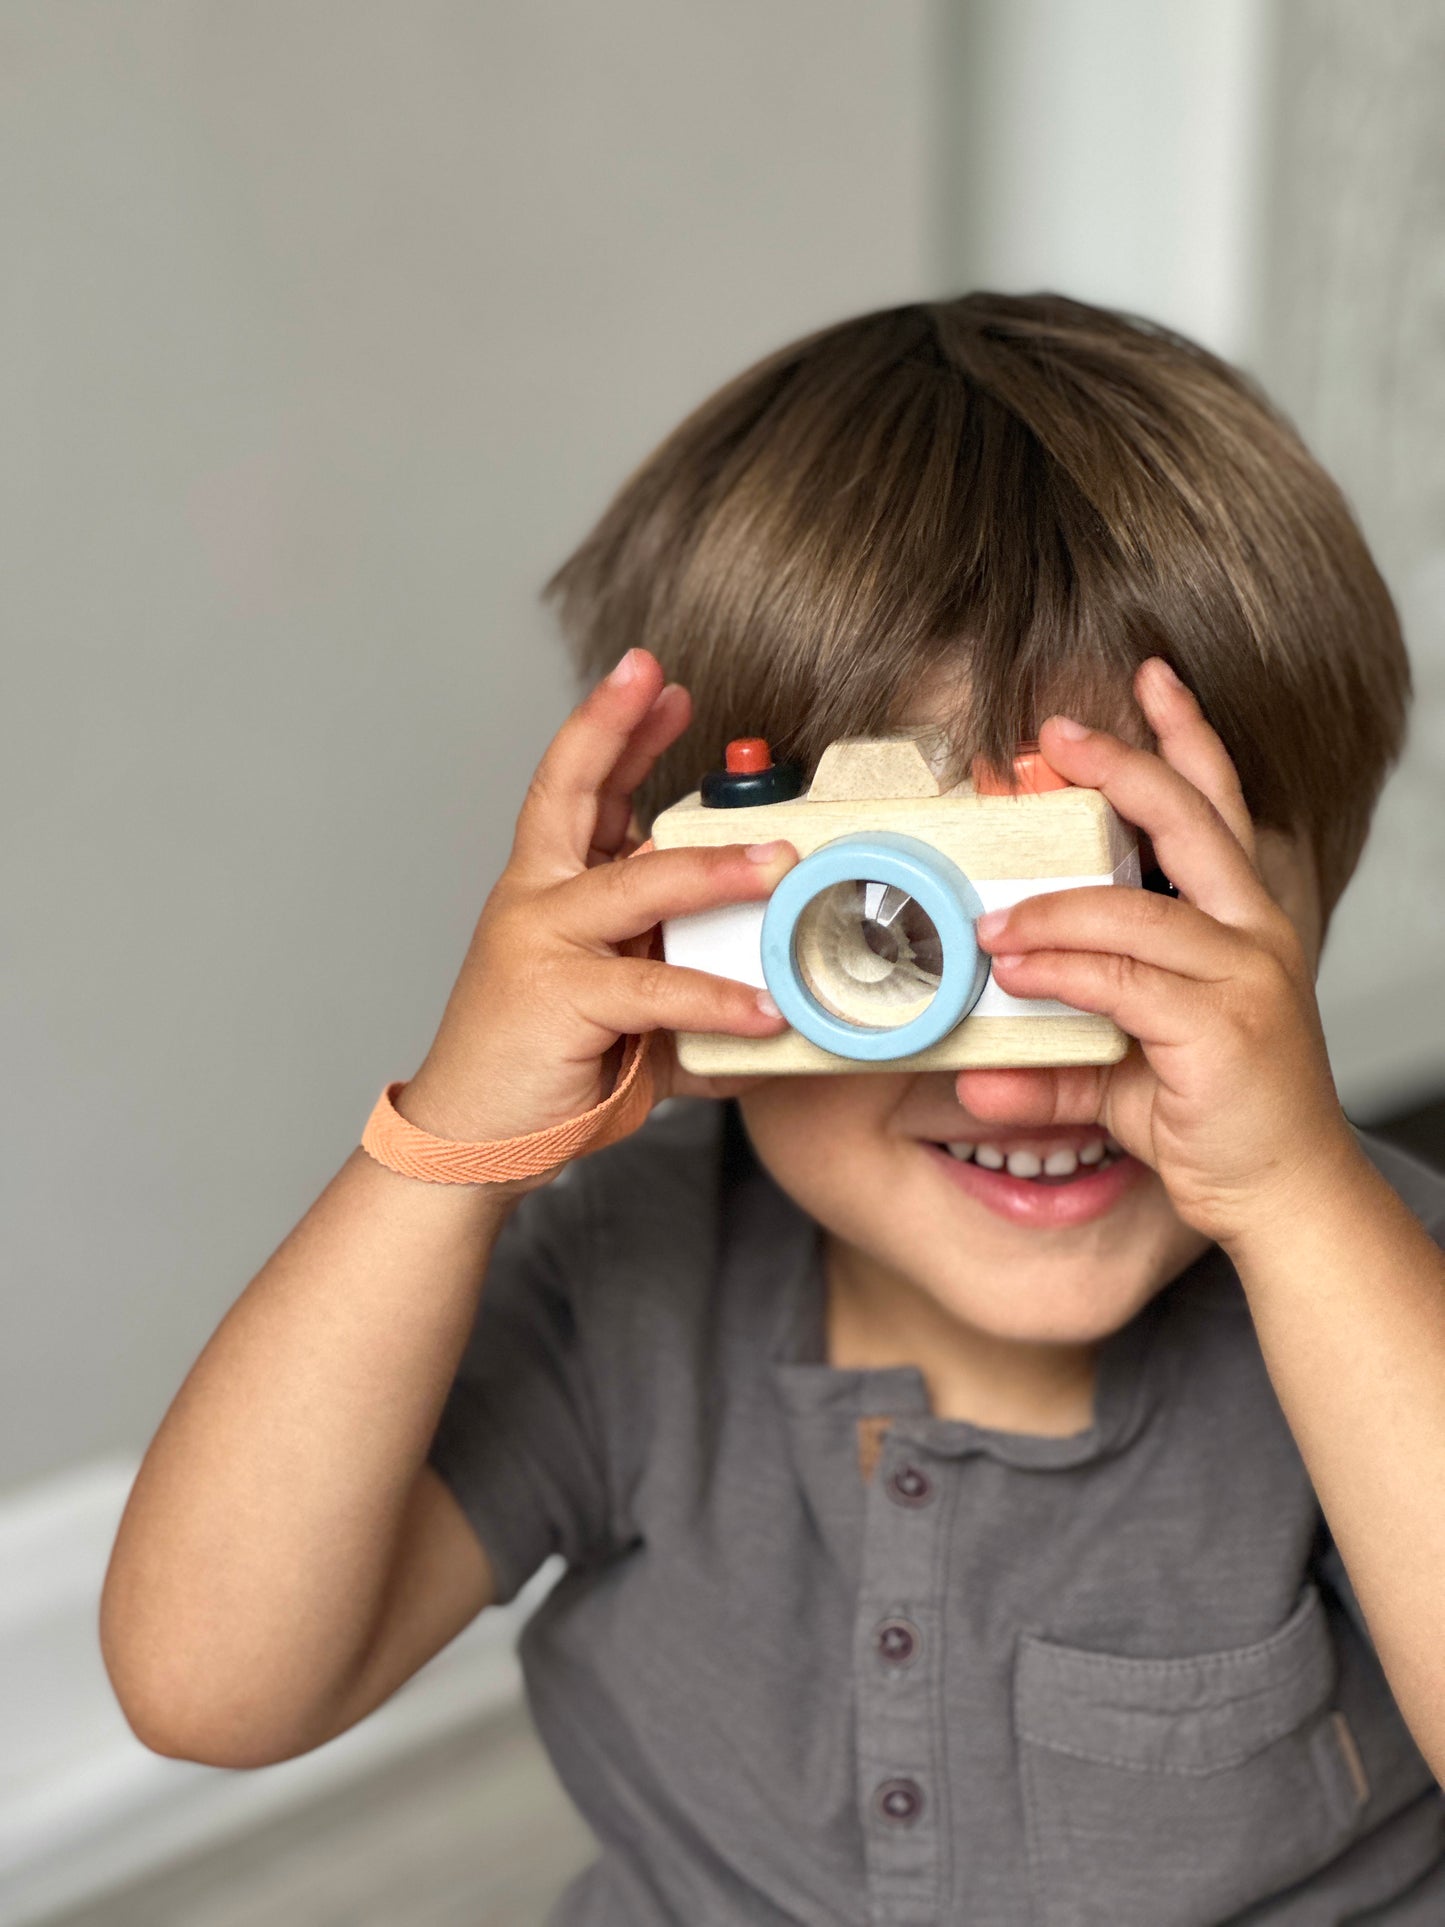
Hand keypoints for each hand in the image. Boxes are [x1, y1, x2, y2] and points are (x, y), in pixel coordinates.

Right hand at [400, 648, 793, 1172]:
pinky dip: (716, 997)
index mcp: (549, 889)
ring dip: (713, 868)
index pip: (580, 790)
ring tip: (780, 861)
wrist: (472, 1138)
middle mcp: (537, 900)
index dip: (616, 731)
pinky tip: (765, 1007)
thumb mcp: (621, 1005)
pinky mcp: (557, 998)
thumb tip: (770, 983)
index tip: (657, 684)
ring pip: (636, 886)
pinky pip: (653, 990)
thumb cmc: (545, 1065)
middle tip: (660, 684)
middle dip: (613, 730)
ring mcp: (541, 943)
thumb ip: (680, 976)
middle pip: (570, 794)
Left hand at [962, 658, 1360, 1248]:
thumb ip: (1060, 1055)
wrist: (1284, 1195)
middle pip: (1192, 820)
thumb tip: (978, 1070)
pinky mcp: (1223, 1027)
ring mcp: (1245, 976)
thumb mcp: (1128, 1072)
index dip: (1187, 735)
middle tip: (1052, 733)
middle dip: (1123, 765)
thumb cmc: (1217, 1119)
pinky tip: (1015, 968)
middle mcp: (1253, 933)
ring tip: (987, 923)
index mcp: (1241, 920)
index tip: (1147, 678)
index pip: (1220, 805)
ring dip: (1050, 908)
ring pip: (1134, 911)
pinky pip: (1123, 980)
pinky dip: (1061, 969)